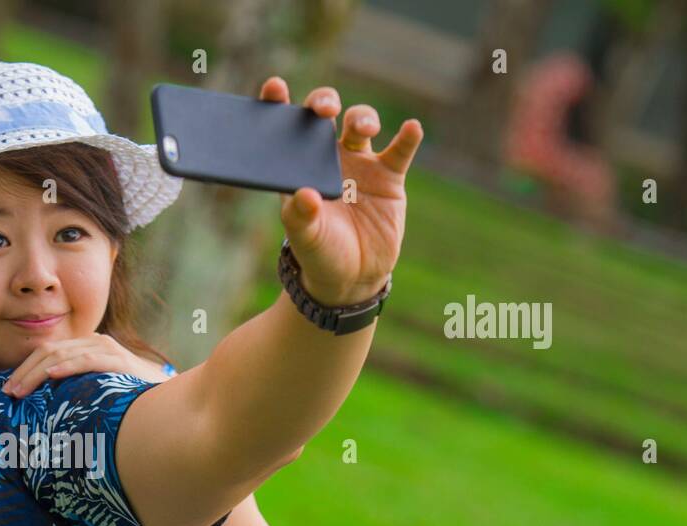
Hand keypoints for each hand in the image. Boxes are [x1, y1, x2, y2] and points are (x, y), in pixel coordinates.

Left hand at [2, 334, 172, 397]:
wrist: (168, 399)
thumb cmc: (129, 399)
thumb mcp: (95, 391)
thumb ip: (74, 390)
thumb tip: (43, 408)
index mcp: (86, 347)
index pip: (47, 353)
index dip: (24, 369)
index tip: (7, 391)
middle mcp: (95, 343)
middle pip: (50, 351)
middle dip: (25, 372)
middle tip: (8, 393)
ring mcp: (107, 349)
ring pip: (63, 355)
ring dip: (37, 373)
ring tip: (21, 390)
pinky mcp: (119, 361)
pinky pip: (88, 360)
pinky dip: (67, 367)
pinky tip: (51, 378)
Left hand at [259, 76, 422, 306]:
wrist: (351, 277)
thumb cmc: (319, 253)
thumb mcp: (305, 239)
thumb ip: (300, 217)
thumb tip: (305, 195)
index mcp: (297, 165)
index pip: (285, 126)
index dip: (279, 103)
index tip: (275, 86)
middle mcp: (326, 156)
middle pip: (325, 115)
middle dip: (324, 103)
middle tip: (324, 110)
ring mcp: (359, 162)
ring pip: (360, 123)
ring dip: (362, 117)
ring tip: (364, 128)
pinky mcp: (388, 176)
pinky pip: (400, 150)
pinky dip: (407, 138)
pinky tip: (411, 129)